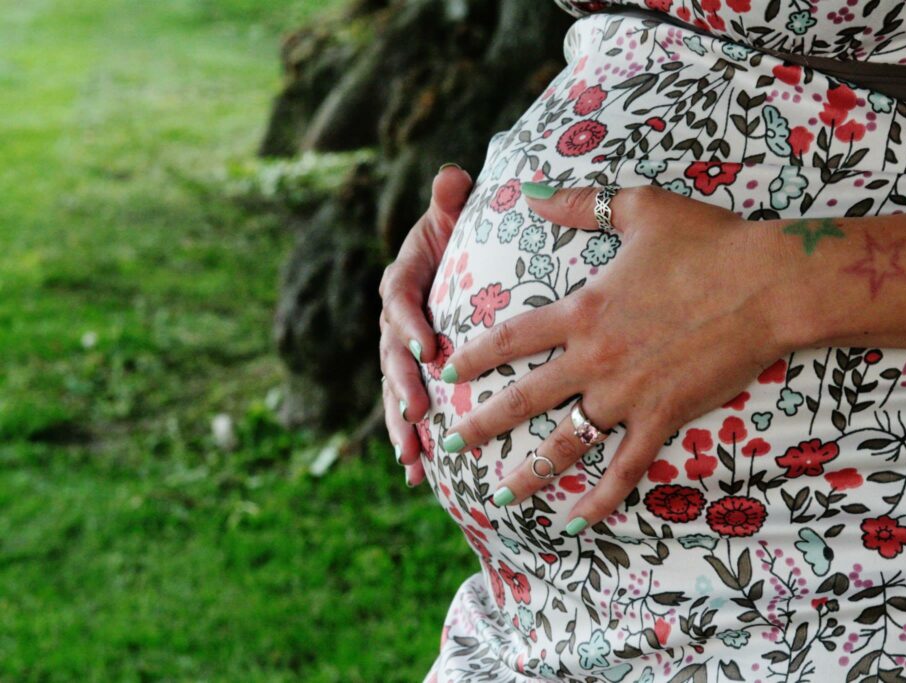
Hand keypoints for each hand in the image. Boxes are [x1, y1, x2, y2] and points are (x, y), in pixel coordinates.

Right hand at [379, 164, 473, 485]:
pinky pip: (407, 409)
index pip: (398, 297)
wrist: (462, 258)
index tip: (426, 345)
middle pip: (391, 354)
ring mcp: (401, 352)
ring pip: (395, 390)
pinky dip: (409, 441)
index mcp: (403, 277)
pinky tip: (416, 477)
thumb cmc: (464, 235)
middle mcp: (395, 318)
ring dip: (401, 425)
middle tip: (419, 413)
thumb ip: (450, 200)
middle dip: (403, 386)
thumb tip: (451, 175)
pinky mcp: (414, 377)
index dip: (408, 321)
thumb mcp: (456, 215)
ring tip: (411, 458)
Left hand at [439, 183, 794, 530]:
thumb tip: (530, 188)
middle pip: (523, 399)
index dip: (473, 357)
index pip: (510, 339)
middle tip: (450, 446)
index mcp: (581, 311)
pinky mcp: (663, 418)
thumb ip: (579, 203)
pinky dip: (600, 499)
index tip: (444, 372)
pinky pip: (624, 468)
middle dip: (482, 426)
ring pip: (565, 444)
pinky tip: (577, 522)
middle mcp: (593, 359)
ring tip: (498, 497)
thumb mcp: (638, 208)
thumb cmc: (707, 241)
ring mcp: (627, 394)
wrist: (766, 284)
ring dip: (528, 474)